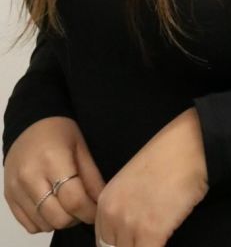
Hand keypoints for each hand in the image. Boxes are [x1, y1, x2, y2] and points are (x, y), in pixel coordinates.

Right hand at [3, 115, 104, 233]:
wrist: (29, 124)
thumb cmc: (59, 131)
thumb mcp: (81, 147)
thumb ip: (92, 177)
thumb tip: (102, 201)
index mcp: (52, 160)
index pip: (73, 199)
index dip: (90, 211)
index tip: (97, 210)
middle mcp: (30, 177)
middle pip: (58, 218)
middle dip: (76, 218)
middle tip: (84, 208)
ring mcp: (16, 189)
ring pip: (44, 225)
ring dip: (60, 221)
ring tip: (68, 206)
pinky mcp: (9, 197)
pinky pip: (29, 225)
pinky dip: (44, 222)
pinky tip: (53, 207)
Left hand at [95, 108, 207, 246]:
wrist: (189, 144)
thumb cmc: (168, 159)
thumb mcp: (133, 184)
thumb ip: (124, 211)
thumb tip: (127, 238)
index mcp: (106, 203)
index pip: (104, 244)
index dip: (121, 246)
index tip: (135, 242)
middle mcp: (112, 213)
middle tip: (147, 240)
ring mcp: (130, 223)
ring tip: (158, 238)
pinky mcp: (151, 230)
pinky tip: (166, 240)